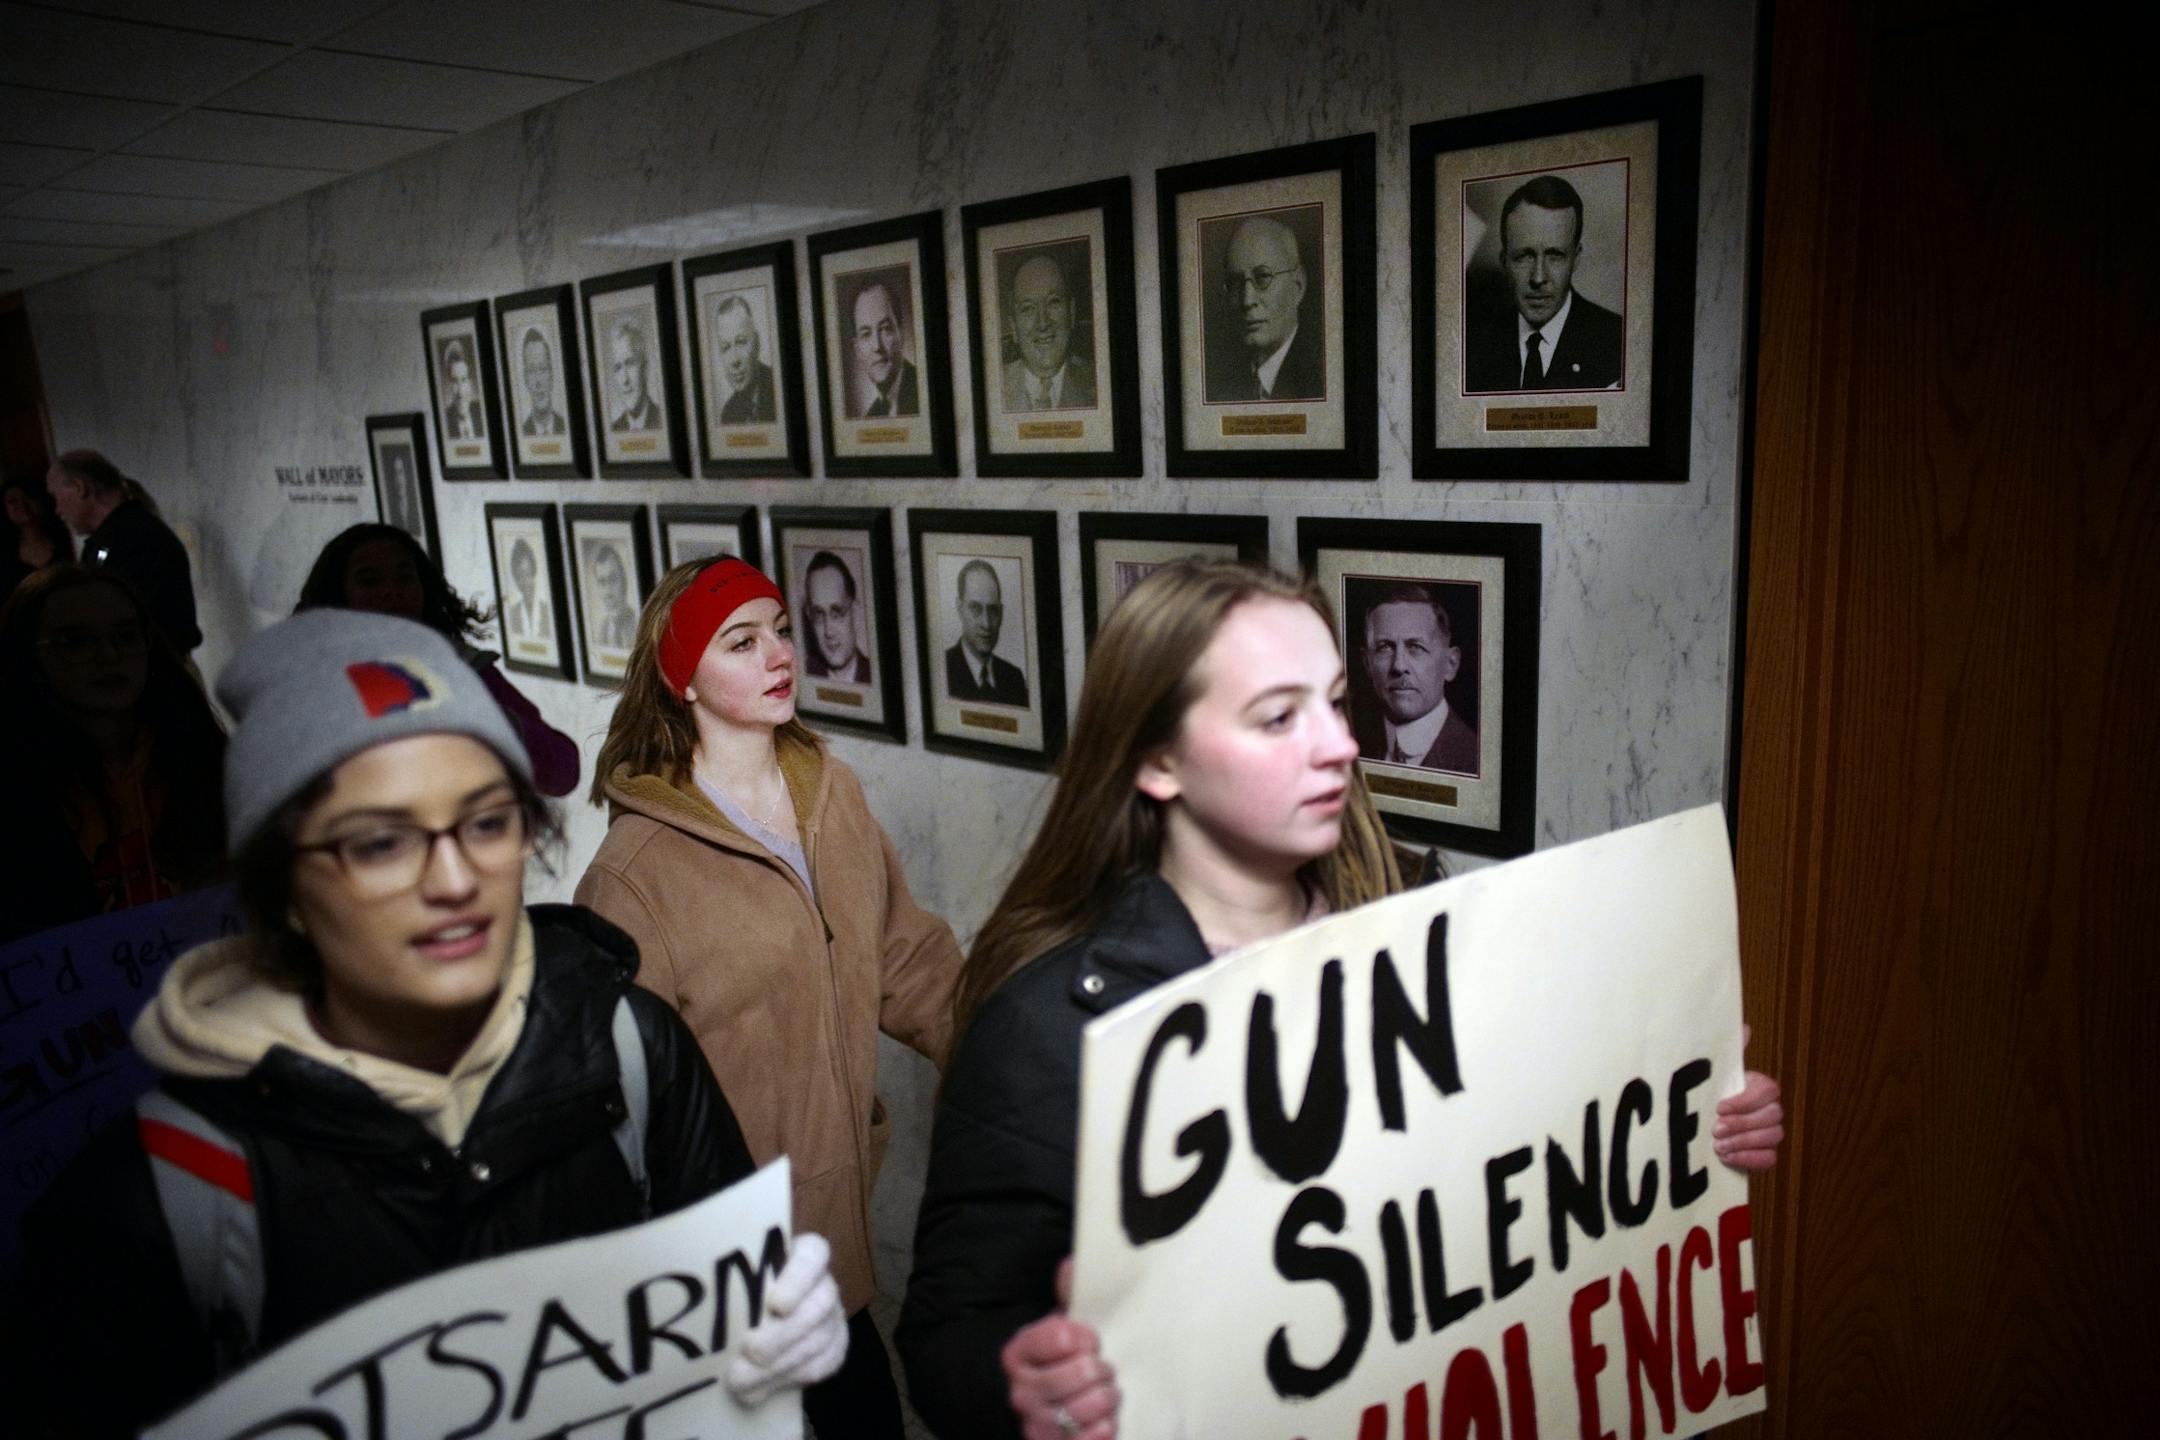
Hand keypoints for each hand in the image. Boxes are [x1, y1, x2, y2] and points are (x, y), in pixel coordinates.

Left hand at [724, 1232, 847, 1406]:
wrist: (762, 1324)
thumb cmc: (742, 1289)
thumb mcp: (738, 1276)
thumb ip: (729, 1281)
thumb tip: (695, 1297)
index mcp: (804, 1254)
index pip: (813, 1255)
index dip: (798, 1279)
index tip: (777, 1304)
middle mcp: (823, 1283)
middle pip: (817, 1305)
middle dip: (783, 1334)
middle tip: (750, 1351)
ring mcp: (833, 1315)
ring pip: (818, 1340)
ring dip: (779, 1365)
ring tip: (741, 1380)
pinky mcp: (835, 1346)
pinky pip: (822, 1365)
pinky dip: (788, 1380)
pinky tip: (758, 1390)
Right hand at [1003, 1258, 1119, 1439]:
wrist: (1055, 1408)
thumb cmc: (1064, 1361)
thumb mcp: (1064, 1325)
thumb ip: (1069, 1295)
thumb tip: (1072, 1265)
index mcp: (1019, 1352)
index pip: (1062, 1336)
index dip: (1086, 1336)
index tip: (1093, 1339)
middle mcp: (1020, 1389)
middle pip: (1079, 1373)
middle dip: (1102, 1370)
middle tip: (1105, 1369)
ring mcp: (1034, 1423)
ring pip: (1084, 1409)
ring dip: (1107, 1399)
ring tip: (1109, 1393)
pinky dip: (1104, 1430)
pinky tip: (1108, 1420)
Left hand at [1715, 1024, 1785, 1170]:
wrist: (1702, 1127)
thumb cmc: (1710, 1096)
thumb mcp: (1715, 1074)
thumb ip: (1730, 1052)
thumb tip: (1743, 1026)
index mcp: (1761, 1087)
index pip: (1769, 1090)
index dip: (1746, 1100)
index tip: (1719, 1107)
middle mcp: (1771, 1109)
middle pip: (1772, 1117)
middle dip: (1743, 1124)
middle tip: (1716, 1129)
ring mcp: (1771, 1133)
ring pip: (1772, 1138)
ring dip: (1743, 1142)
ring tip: (1718, 1144)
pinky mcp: (1766, 1154)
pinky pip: (1769, 1158)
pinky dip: (1748, 1159)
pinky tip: (1726, 1156)